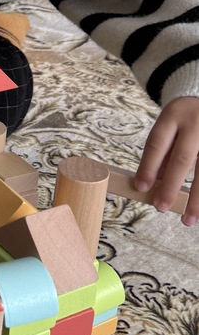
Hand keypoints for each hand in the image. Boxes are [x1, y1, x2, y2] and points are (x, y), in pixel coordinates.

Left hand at [135, 97, 198, 226]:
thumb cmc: (185, 120)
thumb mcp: (170, 127)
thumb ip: (162, 154)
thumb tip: (151, 185)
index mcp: (174, 115)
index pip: (157, 143)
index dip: (148, 167)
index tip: (141, 188)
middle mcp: (196, 122)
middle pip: (182, 158)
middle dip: (171, 186)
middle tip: (160, 207)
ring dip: (197, 198)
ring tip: (188, 219)